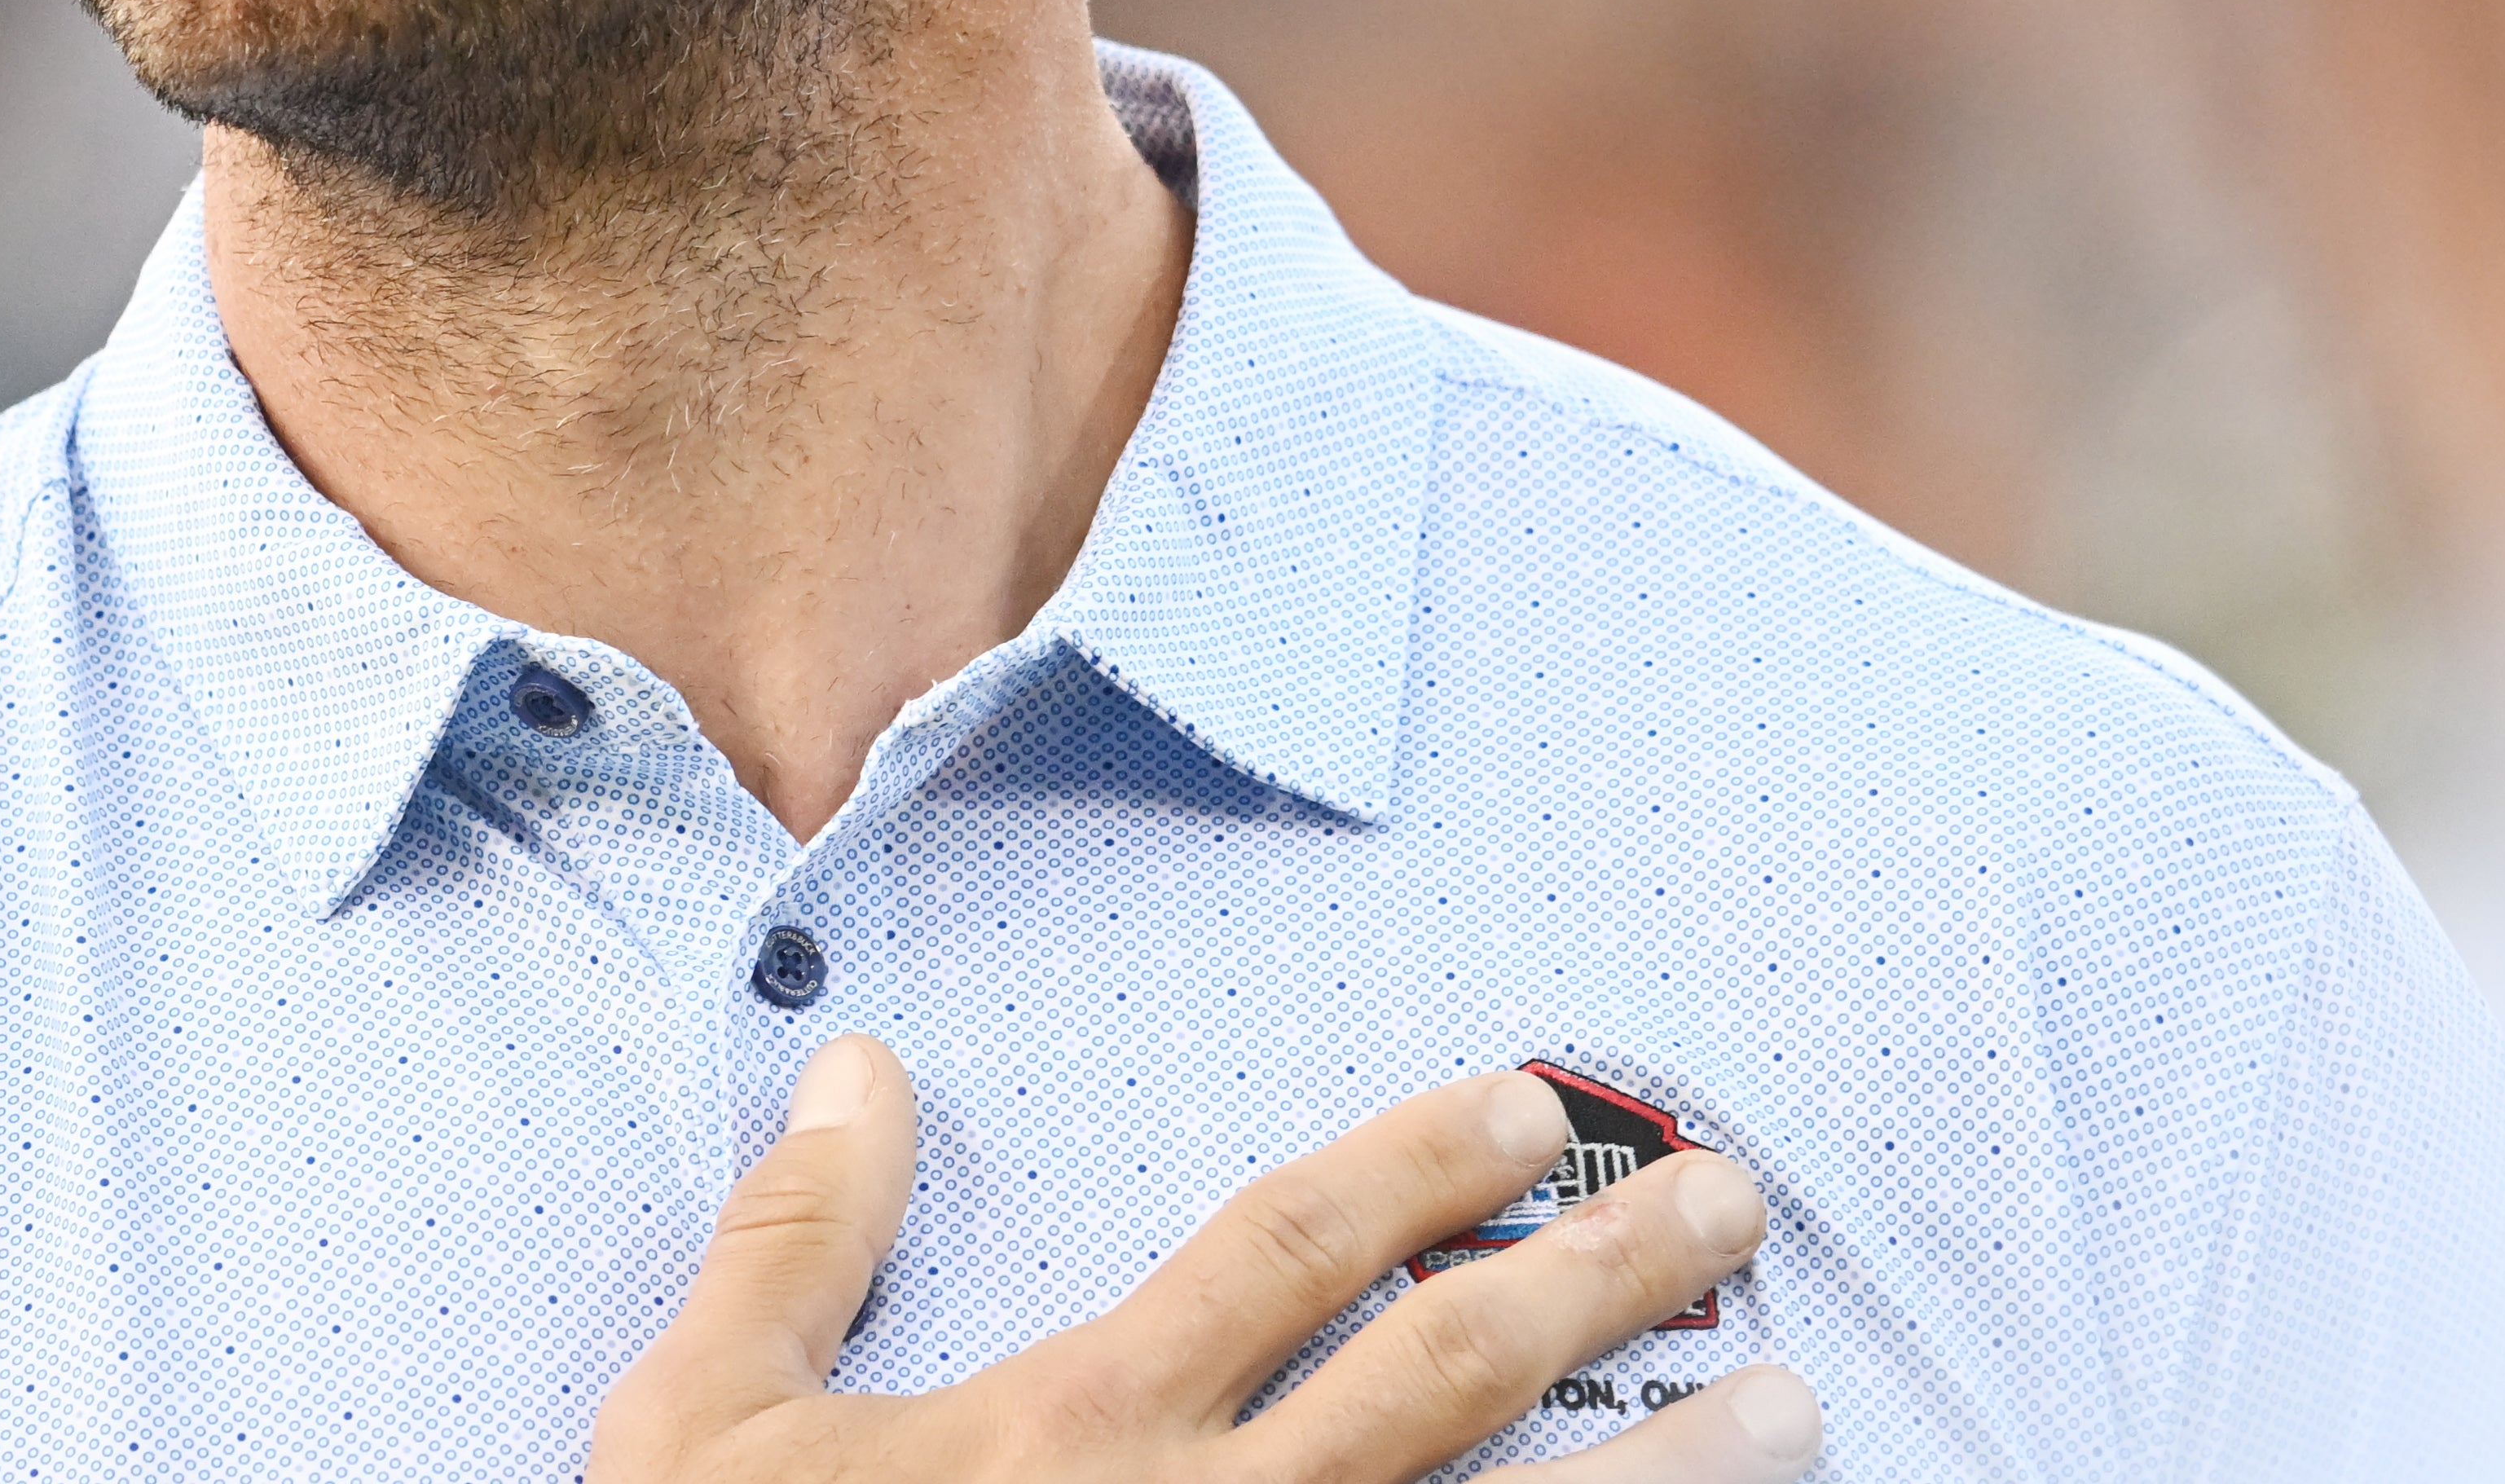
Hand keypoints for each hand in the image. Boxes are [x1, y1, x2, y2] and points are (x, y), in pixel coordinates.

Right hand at [589, 1040, 1820, 1480]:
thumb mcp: (705, 1427)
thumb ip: (795, 1243)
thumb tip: (857, 1063)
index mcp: (1078, 1426)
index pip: (1285, 1250)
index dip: (1410, 1164)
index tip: (1523, 1102)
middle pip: (1445, 1375)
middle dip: (1594, 1275)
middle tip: (1730, 1197)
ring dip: (1668, 1477)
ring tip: (1799, 1403)